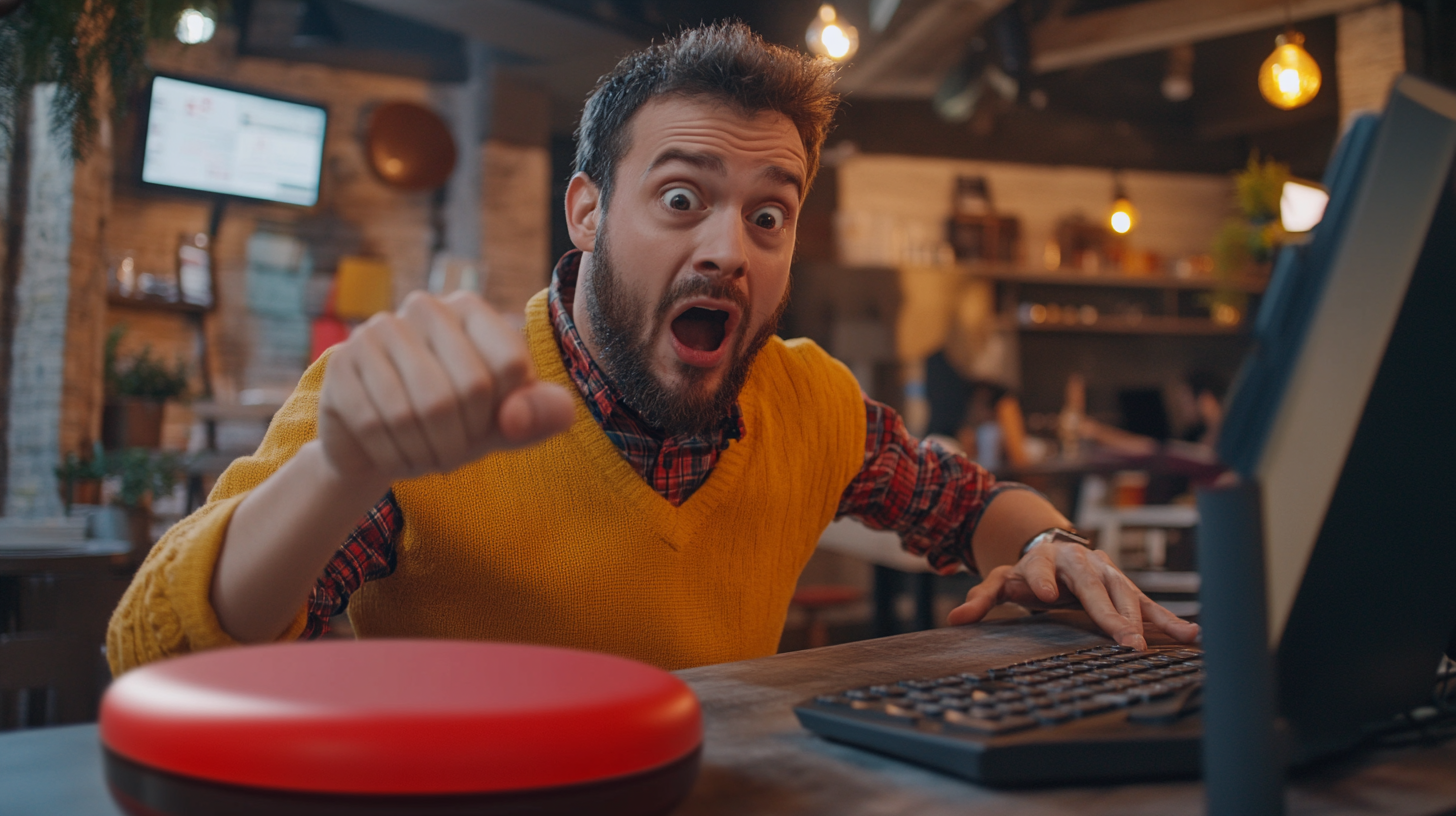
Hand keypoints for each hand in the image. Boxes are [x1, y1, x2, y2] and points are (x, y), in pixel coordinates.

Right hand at [316, 290, 575, 484]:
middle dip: (465, 440)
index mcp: (471, 308)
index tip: (491, 426)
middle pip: (468, 388)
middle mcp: (423, 307)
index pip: (511, 365)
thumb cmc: (459, 426)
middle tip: (453, 454)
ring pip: (419, 410)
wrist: (386, 447)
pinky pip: (375, 423)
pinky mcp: (340, 364)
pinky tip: (394, 454)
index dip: (505, 414)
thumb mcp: (510, 425)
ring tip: (425, 456)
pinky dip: (393, 455)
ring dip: (428, 453)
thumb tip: (518, 417)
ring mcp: (376, 331)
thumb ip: (540, 414)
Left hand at [946, 539, 1200, 648]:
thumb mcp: (1000, 582)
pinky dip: (1169, 620)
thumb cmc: (1027, 572)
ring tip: (1150, 644)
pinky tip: (1191, 635)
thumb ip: (981, 599)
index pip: (1041, 568)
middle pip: (1093, 586)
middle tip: (1122, 640)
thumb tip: (956, 619)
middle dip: (1107, 613)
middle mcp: (1080, 562)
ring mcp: (1106, 573)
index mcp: (1044, 560)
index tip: (1044, 596)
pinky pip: (1148, 605)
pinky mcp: (1124, 587)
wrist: (1054, 550)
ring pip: (1125, 595)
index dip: (1042, 580)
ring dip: (1141, 621)